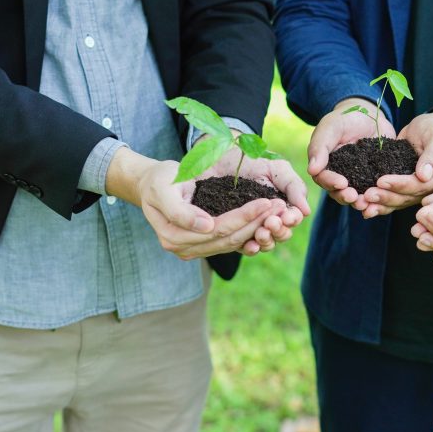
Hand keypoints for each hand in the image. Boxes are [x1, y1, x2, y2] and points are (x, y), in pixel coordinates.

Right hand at [106, 147, 282, 259]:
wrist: (151, 185)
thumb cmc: (157, 181)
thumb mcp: (163, 188)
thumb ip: (180, 211)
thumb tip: (207, 227)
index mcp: (174, 235)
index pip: (219, 228)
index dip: (245, 216)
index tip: (267, 202)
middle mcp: (184, 248)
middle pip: (230, 238)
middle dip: (258, 223)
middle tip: (281, 207)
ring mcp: (194, 250)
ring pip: (234, 242)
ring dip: (258, 228)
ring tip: (279, 212)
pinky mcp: (204, 246)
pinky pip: (232, 242)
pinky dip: (251, 231)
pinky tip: (267, 218)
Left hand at [202, 144, 311, 255]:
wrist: (218, 158)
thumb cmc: (250, 161)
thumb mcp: (276, 169)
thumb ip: (294, 187)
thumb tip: (306, 211)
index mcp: (282, 205)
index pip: (292, 219)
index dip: (291, 220)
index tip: (286, 216)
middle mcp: (269, 218)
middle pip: (281, 234)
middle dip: (279, 231)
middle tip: (271, 222)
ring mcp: (251, 227)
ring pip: (265, 243)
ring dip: (267, 241)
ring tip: (261, 232)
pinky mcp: (232, 232)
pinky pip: (243, 247)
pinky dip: (250, 249)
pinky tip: (250, 245)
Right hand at [308, 98, 395, 210]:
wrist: (371, 116)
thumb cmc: (346, 118)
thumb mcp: (331, 127)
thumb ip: (320, 146)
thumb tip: (311, 170)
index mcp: (325, 165)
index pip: (323, 178)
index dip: (331, 182)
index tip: (342, 184)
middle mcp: (339, 176)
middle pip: (338, 192)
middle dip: (346, 197)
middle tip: (354, 197)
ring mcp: (357, 180)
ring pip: (356, 196)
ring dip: (360, 202)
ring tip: (367, 203)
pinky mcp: (374, 180)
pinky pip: (375, 191)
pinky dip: (377, 197)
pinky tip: (383, 198)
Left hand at [361, 110, 432, 218]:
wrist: (430, 128)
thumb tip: (424, 176)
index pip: (420, 186)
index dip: (401, 185)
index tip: (382, 181)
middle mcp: (429, 187)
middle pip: (407, 198)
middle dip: (386, 197)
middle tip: (367, 195)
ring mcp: (417, 189)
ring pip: (398, 201)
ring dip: (380, 204)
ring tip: (362, 204)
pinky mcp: (405, 187)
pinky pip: (393, 196)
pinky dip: (379, 202)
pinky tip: (364, 207)